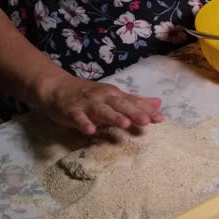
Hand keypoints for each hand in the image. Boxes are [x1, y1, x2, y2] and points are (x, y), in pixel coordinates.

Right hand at [36, 74, 163, 134]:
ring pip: (102, 110)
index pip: (133, 102)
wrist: (57, 87)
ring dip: (113, 116)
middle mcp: (103, 98)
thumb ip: (135, 102)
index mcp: (115, 95)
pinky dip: (84, 123)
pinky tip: (90, 131)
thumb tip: (158, 103)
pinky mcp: (72, 111)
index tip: (160, 119)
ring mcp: (87, 104)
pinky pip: (78, 118)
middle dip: (134, 113)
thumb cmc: (90, 95)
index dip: (146, 110)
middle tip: (147, 121)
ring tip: (124, 124)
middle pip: (120, 105)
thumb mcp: (113, 98)